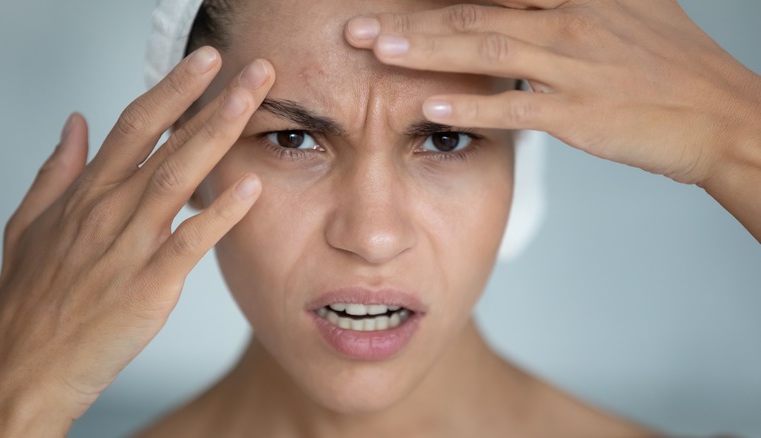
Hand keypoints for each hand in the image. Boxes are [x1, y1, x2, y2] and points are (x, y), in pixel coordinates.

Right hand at [0, 47, 273, 434]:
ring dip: (217, 136)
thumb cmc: (28, 305)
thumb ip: (57, 171)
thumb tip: (75, 123)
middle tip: (254, 68)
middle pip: (165, 141)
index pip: (134, 125)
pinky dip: (219, 215)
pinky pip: (188, 243)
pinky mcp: (147, 286)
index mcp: (86, 194)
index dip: (172, 89)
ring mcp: (127, 246)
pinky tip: (250, 189)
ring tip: (252, 101)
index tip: (206, 62)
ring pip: (178, 178)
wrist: (22, 371)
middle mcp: (108, 211)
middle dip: (211, 99)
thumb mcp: (27, 226)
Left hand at [344, 1, 760, 185]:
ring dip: (425, 50)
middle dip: (409, 18)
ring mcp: (575, 64)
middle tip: (355, 25)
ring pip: (485, 49)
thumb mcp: (632, 7)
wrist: (720, 116)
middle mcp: (571, 19)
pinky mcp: (580, 111)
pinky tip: (430, 108)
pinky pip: (515, 107)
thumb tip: (536, 0)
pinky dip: (471, 106)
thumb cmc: (673, 66)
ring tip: (376, 53)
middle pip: (474, 10)